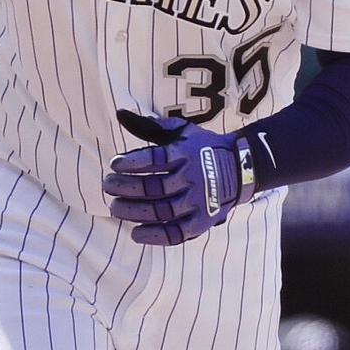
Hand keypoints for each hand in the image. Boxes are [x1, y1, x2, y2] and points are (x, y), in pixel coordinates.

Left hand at [104, 110, 252, 244]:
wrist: (241, 168)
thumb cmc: (204, 148)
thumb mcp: (184, 130)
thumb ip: (153, 126)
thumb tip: (120, 113)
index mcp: (186, 154)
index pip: (156, 159)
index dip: (132, 162)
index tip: (114, 164)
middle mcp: (192, 178)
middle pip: (154, 187)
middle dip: (125, 187)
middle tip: (108, 185)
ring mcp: (198, 202)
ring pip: (161, 210)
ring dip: (133, 211)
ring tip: (114, 207)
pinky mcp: (202, 222)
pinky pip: (177, 233)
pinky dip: (155, 236)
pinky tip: (136, 233)